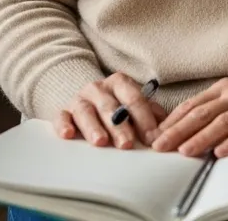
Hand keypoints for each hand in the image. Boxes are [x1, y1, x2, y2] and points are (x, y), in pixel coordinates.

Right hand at [53, 73, 167, 149]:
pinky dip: (63, 125)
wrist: (87, 98)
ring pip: (86, 111)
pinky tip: (68, 135)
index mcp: (120, 83)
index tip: (152, 138)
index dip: (144, 118)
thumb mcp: (134, 105)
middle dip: (120, 126)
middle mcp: (99, 88)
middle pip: (110, 106)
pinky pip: (61, 116)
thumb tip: (167, 131)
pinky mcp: (63, 111)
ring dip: (94, 127)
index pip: (134, 98)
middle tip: (127, 144)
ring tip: (101, 142)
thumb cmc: (117, 105)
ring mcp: (80, 99)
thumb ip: (151, 114)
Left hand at [151, 69, 227, 157]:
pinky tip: (222, 152)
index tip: (154, 134)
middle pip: (202, 113)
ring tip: (184, 151)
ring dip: (201, 137)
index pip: (193, 104)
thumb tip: (186, 127)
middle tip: (160, 146)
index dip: (172, 120)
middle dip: (178, 131)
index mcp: (227, 88)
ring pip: (223, 122)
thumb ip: (216, 108)